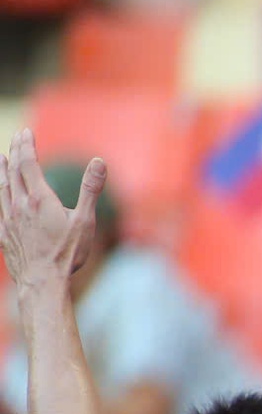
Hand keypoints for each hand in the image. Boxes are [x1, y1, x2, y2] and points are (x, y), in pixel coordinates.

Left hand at [0, 132, 101, 295]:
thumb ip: (90, 189)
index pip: (28, 163)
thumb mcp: (85, 221)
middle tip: (17, 137)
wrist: (42, 281)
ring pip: (2, 187)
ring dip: (1, 169)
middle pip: (13, 171)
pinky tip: (0, 195)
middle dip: (15, 151)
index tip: (27, 132)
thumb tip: (100, 162)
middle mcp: (19, 204)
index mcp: (40, 199)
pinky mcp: (4, 232)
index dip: (26, 145)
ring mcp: (8, 218)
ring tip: (1, 158)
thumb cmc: (66, 254)